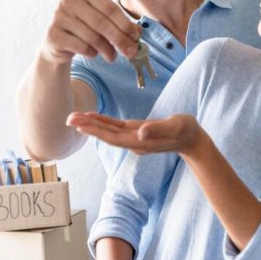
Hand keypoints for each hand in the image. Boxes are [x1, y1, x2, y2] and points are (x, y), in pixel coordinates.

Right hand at [41, 0, 140, 64]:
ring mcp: (58, 16)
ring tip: (112, 57)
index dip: (125, 24)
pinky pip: (81, 47)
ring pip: (92, 37)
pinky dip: (92, 53)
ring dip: (107, 50)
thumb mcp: (103, 21)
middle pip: (102, 23)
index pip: (110, 8)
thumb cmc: (85, 27)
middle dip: (120, 40)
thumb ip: (120, 24)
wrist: (58, 41)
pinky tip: (93, 53)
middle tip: (130, 53)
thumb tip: (138, 33)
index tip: (136, 38)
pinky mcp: (53, 34)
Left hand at [67, 112, 203, 155]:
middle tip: (68, 119)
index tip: (81, 126)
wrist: (191, 138)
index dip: (97, 131)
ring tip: (72, 117)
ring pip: (107, 131)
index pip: (114, 137)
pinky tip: (90, 117)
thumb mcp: (175, 127)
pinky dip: (101, 122)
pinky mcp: (134, 131)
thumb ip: (158, 129)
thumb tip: (140, 133)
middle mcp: (133, 142)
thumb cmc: (185, 131)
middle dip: (87, 128)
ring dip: (90, 125)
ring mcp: (133, 137)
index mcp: (140, 142)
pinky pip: (114, 127)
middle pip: (106, 135)